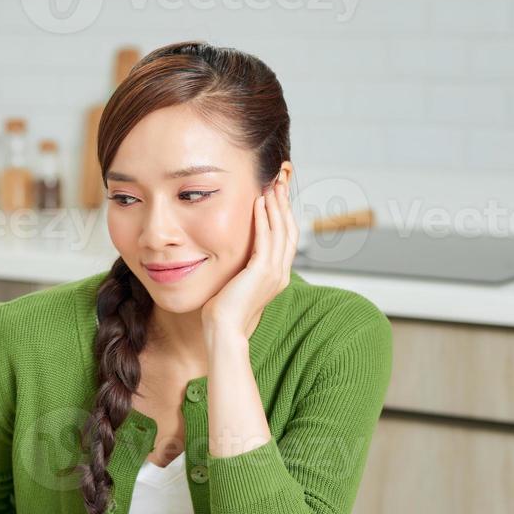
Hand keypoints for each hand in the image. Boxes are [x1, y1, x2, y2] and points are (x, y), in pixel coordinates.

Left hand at [202, 174, 298, 341]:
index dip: (284, 214)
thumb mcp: (238, 284)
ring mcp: (275, 273)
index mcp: (277, 276)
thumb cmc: (224, 312)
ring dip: (276, 206)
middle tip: (280, 182)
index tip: (277, 194)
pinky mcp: (262, 272)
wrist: (224, 331)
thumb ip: (243, 269)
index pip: (286, 238)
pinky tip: (258, 203)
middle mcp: (281, 273)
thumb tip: (236, 256)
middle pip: (289, 230)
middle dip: (285, 204)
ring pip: (281, 231)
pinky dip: (263, 219)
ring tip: (271, 185)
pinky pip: (266, 239)